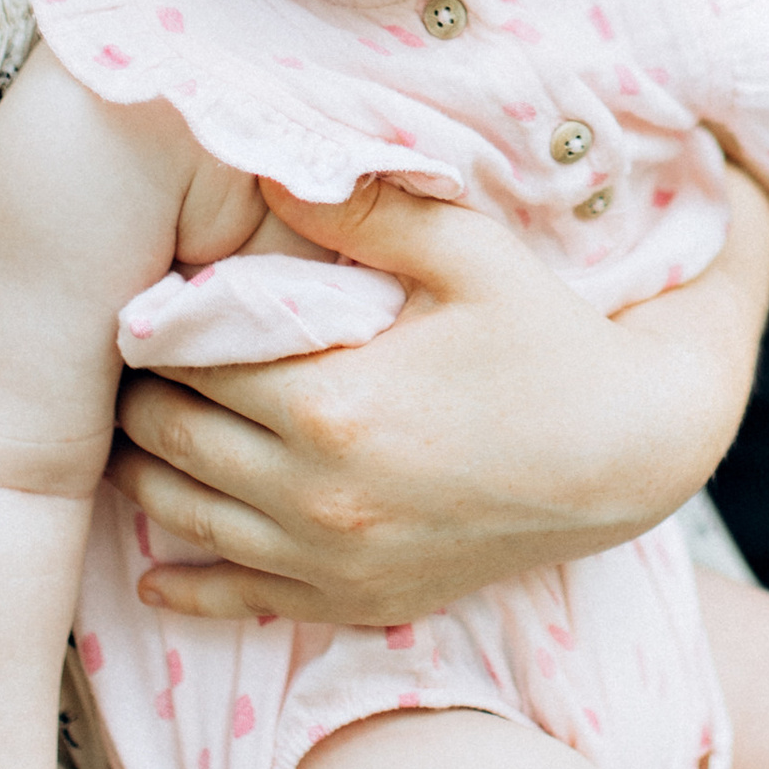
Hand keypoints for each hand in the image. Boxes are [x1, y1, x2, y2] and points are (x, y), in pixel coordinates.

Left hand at [107, 172, 768, 625]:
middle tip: (139, 360)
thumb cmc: (551, 343)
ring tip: (142, 431)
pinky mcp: (357, 602)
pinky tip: (155, 571)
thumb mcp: (471, 255)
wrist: (629, 456)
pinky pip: (240, 602)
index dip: (159, 328)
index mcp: (330, 405)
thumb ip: (367, 209)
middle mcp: (316, 496)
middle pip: (170, 441)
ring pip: (185, 519)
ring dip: (149, 475)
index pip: (189, 364)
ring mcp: (334, 561)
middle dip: (144, 396)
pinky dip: (186, 584)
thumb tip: (269, 166)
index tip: (152, 302)